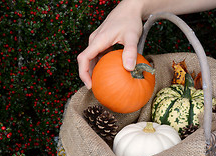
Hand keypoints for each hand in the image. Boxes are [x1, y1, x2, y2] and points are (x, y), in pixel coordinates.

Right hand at [77, 0, 215, 88]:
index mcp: (98, 40)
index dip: (83, 73)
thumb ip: (130, 52)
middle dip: (87, 75)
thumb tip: (129, 69)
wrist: (130, 7)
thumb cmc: (130, 20)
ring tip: (101, 83)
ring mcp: (97, 40)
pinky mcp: (102, 41)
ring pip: (91, 58)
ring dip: (94, 70)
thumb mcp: (132, 36)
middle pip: (85, 61)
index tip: (90, 85)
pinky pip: (98, 55)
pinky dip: (100, 65)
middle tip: (96, 88)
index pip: (84, 59)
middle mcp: (94, 41)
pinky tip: (110, 72)